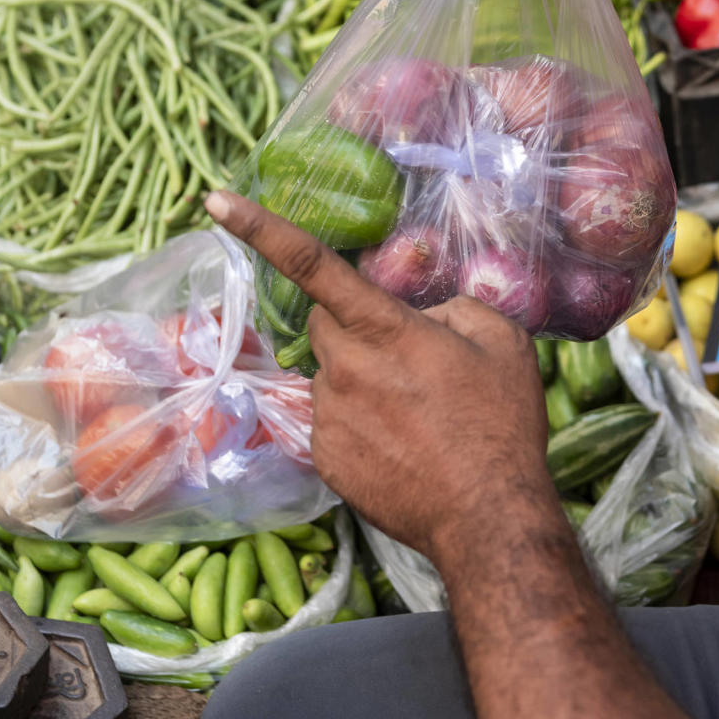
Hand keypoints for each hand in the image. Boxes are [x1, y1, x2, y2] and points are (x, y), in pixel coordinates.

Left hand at [205, 192, 550, 557]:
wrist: (487, 519)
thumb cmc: (501, 426)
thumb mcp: (502, 343)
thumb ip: (456, 308)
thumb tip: (424, 314)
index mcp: (383, 328)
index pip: (311, 263)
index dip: (259, 226)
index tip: (215, 200)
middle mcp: (344, 367)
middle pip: (324, 322)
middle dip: (354, 325)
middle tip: (407, 358)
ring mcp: (328, 415)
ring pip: (330, 374)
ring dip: (360, 379)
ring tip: (417, 416)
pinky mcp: (324, 457)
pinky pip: (332, 420)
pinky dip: (359, 423)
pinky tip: (402, 447)